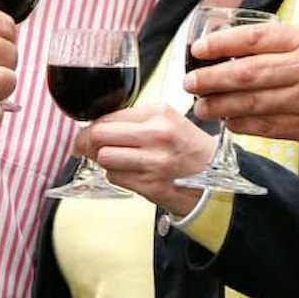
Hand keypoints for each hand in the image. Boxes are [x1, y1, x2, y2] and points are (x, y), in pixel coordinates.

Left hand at [79, 103, 215, 216]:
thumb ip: (133, 120)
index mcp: (159, 113)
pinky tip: (130, 172)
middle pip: (100, 135)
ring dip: (104, 160)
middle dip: (87, 142)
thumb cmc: (187, 148)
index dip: (91, 126)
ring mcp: (154, 161)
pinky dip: (117, 175)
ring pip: (104, 158)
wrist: (214, 175)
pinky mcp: (151, 184)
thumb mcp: (167, 120)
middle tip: (84, 146)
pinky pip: (115, 177)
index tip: (86, 132)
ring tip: (113, 159)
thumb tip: (94, 126)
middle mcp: (157, 135)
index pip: (108, 116)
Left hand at [186, 22, 298, 162]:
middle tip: (188, 83)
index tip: (197, 50)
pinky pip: (268, 126)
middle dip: (211, 78)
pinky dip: (244, 125)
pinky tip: (230, 124)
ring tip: (201, 107)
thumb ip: (292, 51)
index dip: (221, 44)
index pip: (255, 37)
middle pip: (246, 71)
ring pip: (252, 101)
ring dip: (221, 105)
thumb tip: (246, 57)